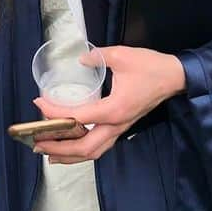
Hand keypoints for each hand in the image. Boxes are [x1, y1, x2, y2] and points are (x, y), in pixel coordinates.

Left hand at [32, 46, 185, 163]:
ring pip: (93, 152)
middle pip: (84, 148)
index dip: (55, 114)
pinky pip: (101, 145)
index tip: (39, 105)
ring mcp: (121, 128)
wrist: (175, 77)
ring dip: (70, 155)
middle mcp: (116, 125)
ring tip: (50, 153)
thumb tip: (80, 58)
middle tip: (36, 143)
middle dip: (59, 148)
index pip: (78, 118)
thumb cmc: (150, 67)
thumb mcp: (122, 55)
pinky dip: (83, 150)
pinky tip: (72, 145)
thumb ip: (98, 56)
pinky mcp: (123, 127)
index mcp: (114, 109)